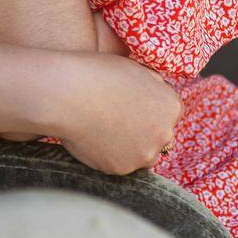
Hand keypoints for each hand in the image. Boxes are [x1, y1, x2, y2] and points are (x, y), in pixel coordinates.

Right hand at [51, 52, 181, 175]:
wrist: (67, 94)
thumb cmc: (97, 75)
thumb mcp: (134, 69)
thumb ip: (153, 86)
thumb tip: (157, 93)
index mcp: (170, 106)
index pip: (169, 112)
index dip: (149, 107)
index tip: (131, 105)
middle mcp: (164, 134)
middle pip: (157, 135)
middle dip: (141, 128)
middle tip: (114, 117)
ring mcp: (143, 154)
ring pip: (139, 153)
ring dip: (126, 144)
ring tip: (101, 126)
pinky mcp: (121, 169)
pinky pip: (118, 163)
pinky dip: (107, 154)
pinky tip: (92, 137)